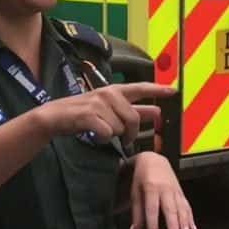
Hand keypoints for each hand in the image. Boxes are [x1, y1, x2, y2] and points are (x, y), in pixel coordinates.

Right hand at [39, 83, 174, 148]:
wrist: (54, 116)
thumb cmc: (82, 114)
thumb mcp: (108, 108)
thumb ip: (131, 110)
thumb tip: (156, 112)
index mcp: (115, 91)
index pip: (141, 88)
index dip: (158, 90)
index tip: (174, 91)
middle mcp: (108, 94)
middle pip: (133, 118)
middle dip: (130, 133)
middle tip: (124, 140)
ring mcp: (99, 103)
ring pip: (119, 129)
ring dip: (111, 135)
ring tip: (99, 130)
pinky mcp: (90, 115)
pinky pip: (106, 134)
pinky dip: (100, 139)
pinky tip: (93, 134)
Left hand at [130, 152, 196, 228]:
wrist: (154, 160)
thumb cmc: (142, 177)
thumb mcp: (135, 193)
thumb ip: (136, 213)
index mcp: (151, 188)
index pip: (152, 209)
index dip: (153, 224)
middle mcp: (165, 189)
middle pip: (170, 208)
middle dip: (174, 224)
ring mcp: (175, 190)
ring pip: (181, 207)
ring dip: (185, 222)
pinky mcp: (181, 192)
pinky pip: (187, 206)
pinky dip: (191, 218)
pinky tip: (193, 228)